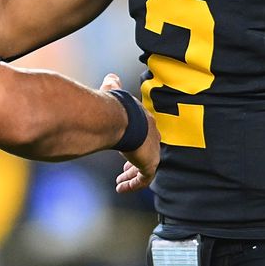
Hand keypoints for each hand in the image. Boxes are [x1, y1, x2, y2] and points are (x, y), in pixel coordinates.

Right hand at [100, 73, 158, 192]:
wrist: (119, 118)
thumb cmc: (114, 106)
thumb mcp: (113, 92)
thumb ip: (112, 86)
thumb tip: (111, 76)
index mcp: (145, 120)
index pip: (144, 133)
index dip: (135, 141)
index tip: (125, 149)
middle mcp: (152, 135)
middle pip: (147, 151)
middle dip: (135, 161)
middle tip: (125, 169)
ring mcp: (153, 151)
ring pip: (145, 168)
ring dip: (131, 175)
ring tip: (120, 182)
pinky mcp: (150, 164)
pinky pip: (143, 179)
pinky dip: (132, 185)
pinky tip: (120, 188)